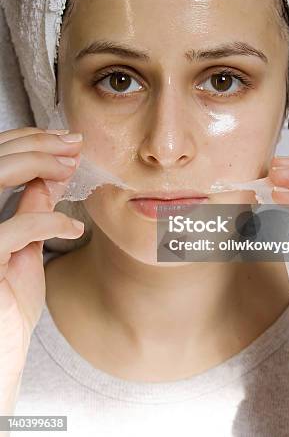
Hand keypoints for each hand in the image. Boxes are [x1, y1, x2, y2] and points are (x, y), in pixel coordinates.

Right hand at [0, 127, 83, 381]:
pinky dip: (49, 221)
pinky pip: (16, 228)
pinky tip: (72, 229)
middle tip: (73, 144)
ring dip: (38, 163)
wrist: (1, 357)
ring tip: (70, 167)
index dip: (25, 142)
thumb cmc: (7, 308)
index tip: (63, 141)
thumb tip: (50, 176)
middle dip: (36, 143)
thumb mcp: (23, 249)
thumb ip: (30, 211)